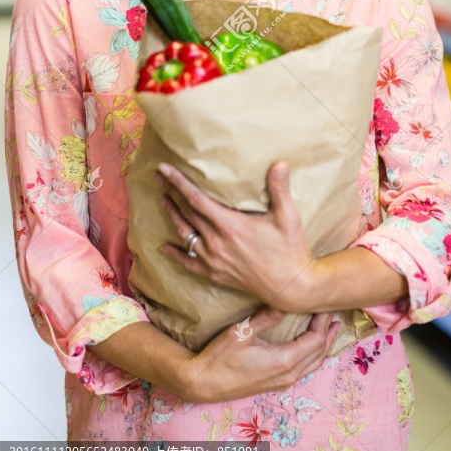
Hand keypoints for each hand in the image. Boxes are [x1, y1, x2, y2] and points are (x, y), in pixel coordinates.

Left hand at [155, 160, 317, 311]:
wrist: (291, 287)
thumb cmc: (291, 249)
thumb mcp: (288, 216)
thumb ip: (280, 189)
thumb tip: (279, 163)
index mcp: (230, 225)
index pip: (196, 198)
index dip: (179, 182)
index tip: (164, 168)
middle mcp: (217, 242)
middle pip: (187, 212)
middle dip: (171, 192)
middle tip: (158, 176)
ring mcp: (214, 259)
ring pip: (185, 233)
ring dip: (172, 215)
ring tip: (162, 199)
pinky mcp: (215, 273)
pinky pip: (189, 263)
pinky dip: (175, 254)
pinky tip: (164, 247)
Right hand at [180, 307, 340, 403]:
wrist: (204, 383)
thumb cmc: (220, 356)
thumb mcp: (241, 331)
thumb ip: (266, 317)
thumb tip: (285, 300)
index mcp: (284, 361)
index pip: (316, 340)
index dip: (323, 321)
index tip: (323, 304)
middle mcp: (289, 375)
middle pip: (319, 352)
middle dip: (328, 332)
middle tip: (333, 312)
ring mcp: (283, 382)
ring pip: (314, 363)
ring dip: (324, 345)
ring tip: (331, 329)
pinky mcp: (276, 384)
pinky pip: (305, 369)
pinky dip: (314, 355)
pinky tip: (311, 346)